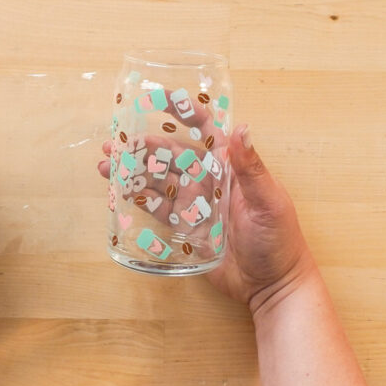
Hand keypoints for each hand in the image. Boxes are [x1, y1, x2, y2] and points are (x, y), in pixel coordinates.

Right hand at [99, 101, 313, 313]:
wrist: (272, 286)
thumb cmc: (279, 241)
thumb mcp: (269, 202)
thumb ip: (251, 168)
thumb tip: (241, 128)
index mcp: (229, 167)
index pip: (205, 130)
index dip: (183, 112)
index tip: (159, 98)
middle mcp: (209, 180)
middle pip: (171, 156)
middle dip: (143, 146)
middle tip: (116, 142)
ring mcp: (194, 204)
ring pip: (158, 181)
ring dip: (133, 171)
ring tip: (107, 165)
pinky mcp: (184, 228)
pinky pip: (157, 209)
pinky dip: (138, 199)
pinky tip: (118, 192)